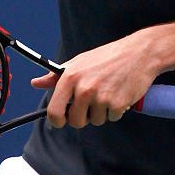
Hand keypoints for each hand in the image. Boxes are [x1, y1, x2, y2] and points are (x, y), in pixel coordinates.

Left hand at [31, 30, 158, 128]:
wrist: (138, 52)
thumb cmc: (107, 57)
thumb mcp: (79, 62)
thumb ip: (56, 76)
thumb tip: (36, 83)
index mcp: (70, 77)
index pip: (54, 111)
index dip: (57, 121)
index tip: (62, 120)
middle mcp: (84, 88)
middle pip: (76, 121)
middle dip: (83, 116)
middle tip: (92, 101)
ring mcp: (101, 97)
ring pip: (95, 120)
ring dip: (102, 111)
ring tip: (108, 91)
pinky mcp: (117, 105)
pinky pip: (112, 118)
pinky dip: (116, 110)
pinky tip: (119, 93)